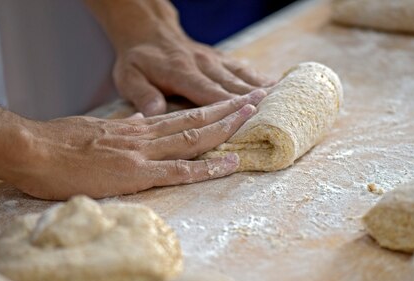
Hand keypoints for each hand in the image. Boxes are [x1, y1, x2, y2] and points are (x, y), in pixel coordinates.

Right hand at [13, 89, 265, 199]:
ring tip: (252, 117)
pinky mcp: (136, 173)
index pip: (180, 117)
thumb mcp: (95, 131)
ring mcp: (143, 153)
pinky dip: (208, 167)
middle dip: (228, 110)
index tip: (231, 103)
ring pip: (194, 138)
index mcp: (135, 129)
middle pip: (195, 120)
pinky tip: (230, 163)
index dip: (209, 110)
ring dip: (226, 128)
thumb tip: (140, 125)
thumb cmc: (55, 144)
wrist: (31, 150)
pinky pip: (180, 170)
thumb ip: (122, 131)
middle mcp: (145, 136)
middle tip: (256, 99)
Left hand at [114, 29, 274, 115]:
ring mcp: (213, 61)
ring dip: (262, 89)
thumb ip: (142, 95)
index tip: (249, 114)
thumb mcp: (128, 77)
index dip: (228, 105)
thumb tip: (153, 111)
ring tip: (284, 100)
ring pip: (241, 76)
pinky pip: (242, 68)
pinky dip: (260, 77)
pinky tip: (277, 85)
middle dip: (253, 101)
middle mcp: (202, 66)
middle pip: (231, 86)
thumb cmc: (138, 61)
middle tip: (276, 113)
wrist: (148, 32)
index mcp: (181, 74)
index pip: (208, 93)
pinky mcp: (220, 59)